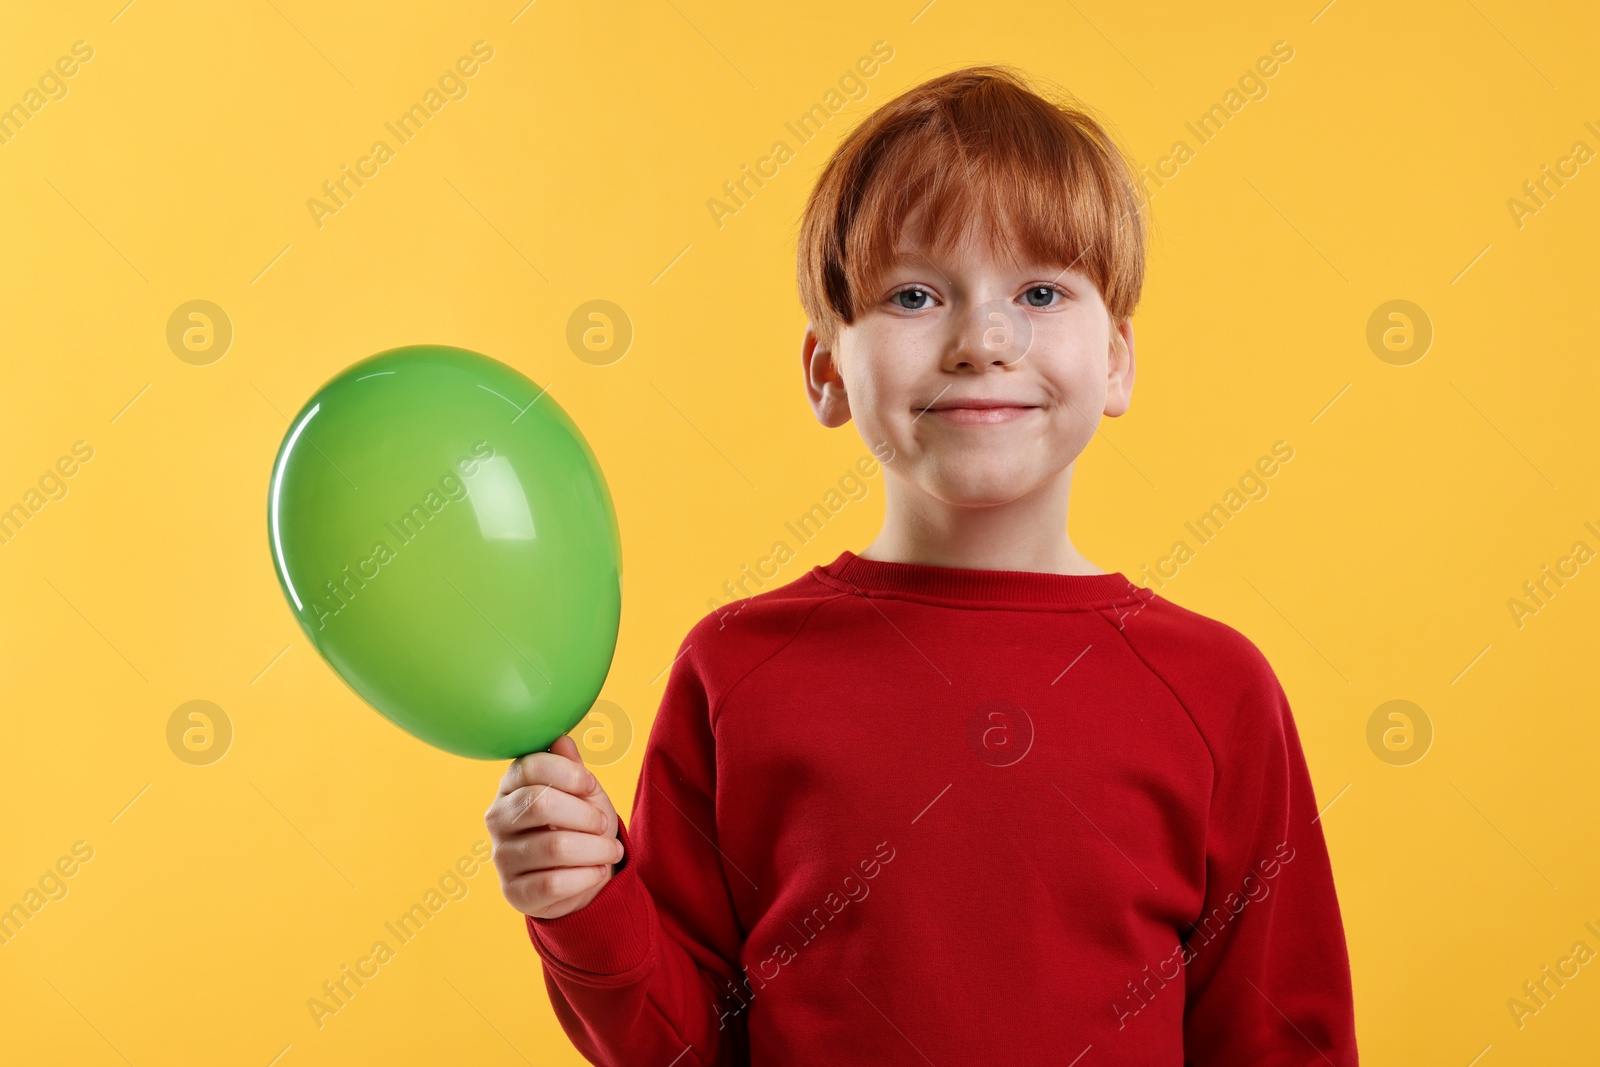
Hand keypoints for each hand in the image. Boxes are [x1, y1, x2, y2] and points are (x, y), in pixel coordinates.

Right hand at [485, 734, 623, 919]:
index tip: (589, 785)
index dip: (568, 773)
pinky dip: (586, 876)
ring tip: (611, 850)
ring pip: (554, 847)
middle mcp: (498, 819)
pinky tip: (598, 871)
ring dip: (595, 849)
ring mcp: (502, 857)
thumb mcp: (584, 793)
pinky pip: (554, 883)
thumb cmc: (580, 826)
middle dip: (585, 814)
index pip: (530, 766)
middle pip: (540, 804)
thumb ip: (572, 768)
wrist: (580, 877)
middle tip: (605, 823)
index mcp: (511, 786)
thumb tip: (561, 740)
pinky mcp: (514, 892)